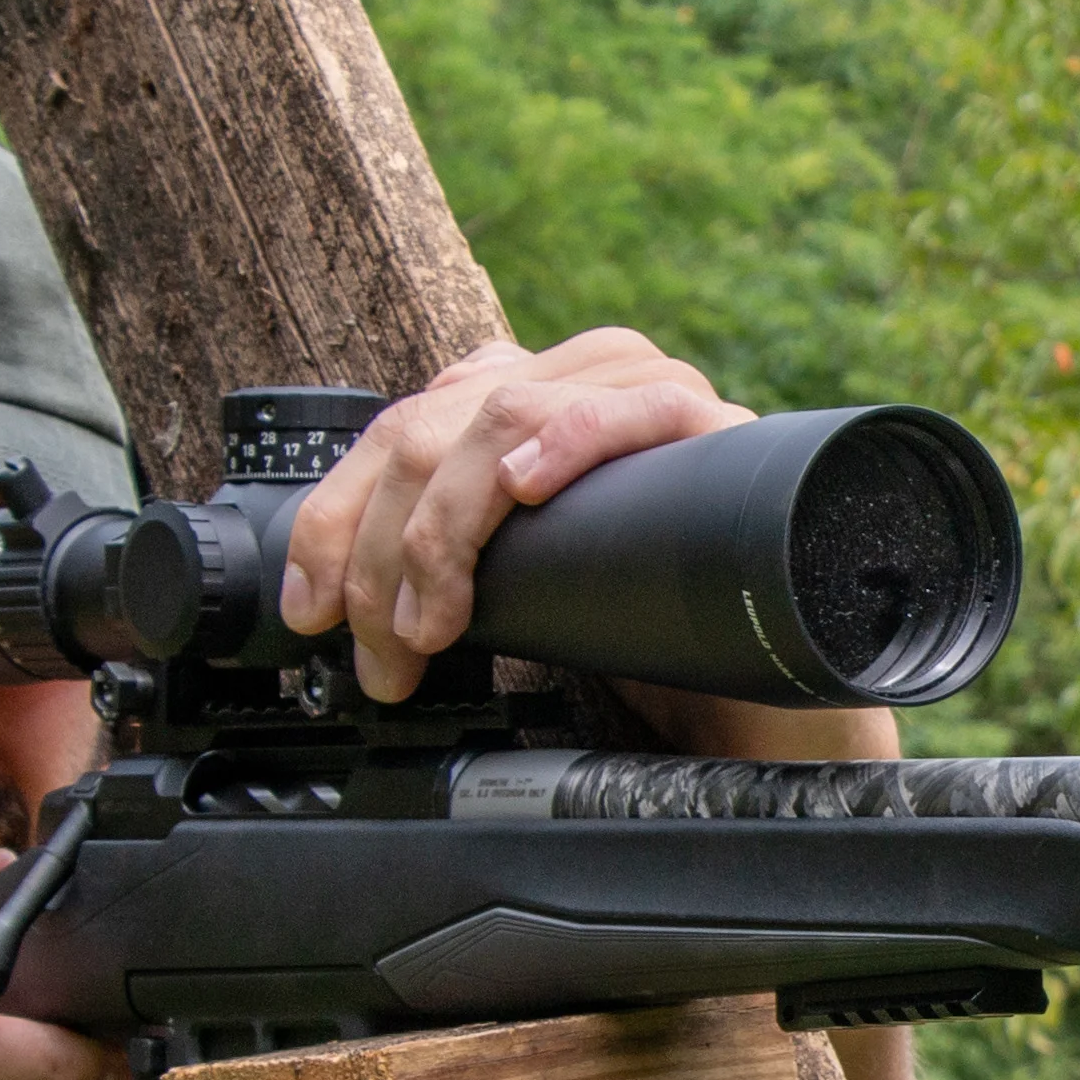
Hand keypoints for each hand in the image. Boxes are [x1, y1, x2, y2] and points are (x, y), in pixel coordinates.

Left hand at [277, 329, 749, 703]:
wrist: (768, 698)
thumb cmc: (645, 644)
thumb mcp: (519, 594)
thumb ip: (454, 562)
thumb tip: (344, 598)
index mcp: (528, 403)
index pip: (399, 425)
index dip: (336, 515)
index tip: (311, 607)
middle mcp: (581, 382)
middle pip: (434, 423)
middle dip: (383, 549)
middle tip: (382, 652)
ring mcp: (650, 395)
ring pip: (505, 412)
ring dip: (446, 529)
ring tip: (434, 626)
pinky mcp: (719, 430)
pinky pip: (635, 404)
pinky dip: (567, 437)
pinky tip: (525, 483)